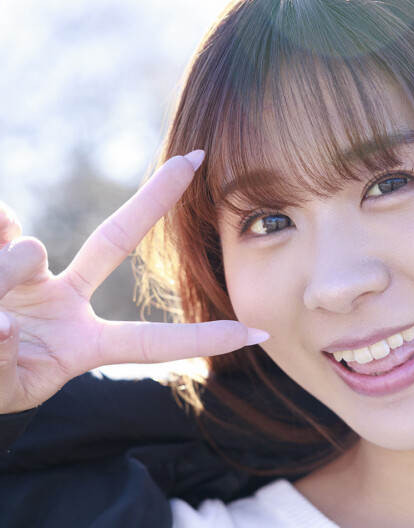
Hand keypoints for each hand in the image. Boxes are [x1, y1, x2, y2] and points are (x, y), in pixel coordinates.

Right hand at [0, 151, 267, 413]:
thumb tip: (11, 309)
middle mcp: (66, 303)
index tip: (258, 333)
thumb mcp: (5, 386)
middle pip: (114, 240)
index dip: (201, 338)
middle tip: (195, 158)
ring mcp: (28, 278)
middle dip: (153, 201)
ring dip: (5, 277)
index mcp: (84, 345)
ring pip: (29, 254)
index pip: (151, 341)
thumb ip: (5, 359)